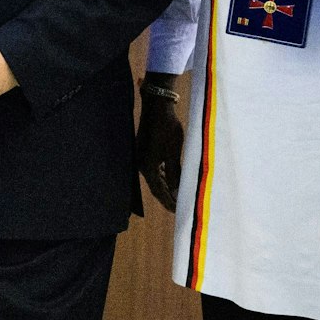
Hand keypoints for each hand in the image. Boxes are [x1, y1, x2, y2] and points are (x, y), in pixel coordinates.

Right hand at [135, 74, 184, 212]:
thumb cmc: (167, 128)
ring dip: (165, 186)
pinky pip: (154, 168)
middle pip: (155, 186)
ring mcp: (142, 156)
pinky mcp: (145, 150)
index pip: (158, 191)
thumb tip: (178, 191)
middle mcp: (141, 163)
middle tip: (178, 207)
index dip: (169, 202)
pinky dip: (162, 175)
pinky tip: (170, 176)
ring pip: (155, 177)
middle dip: (167, 196)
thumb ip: (175, 173)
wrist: (157, 107)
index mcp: (147, 166)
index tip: (178, 211)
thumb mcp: (173, 152)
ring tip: (176, 195)